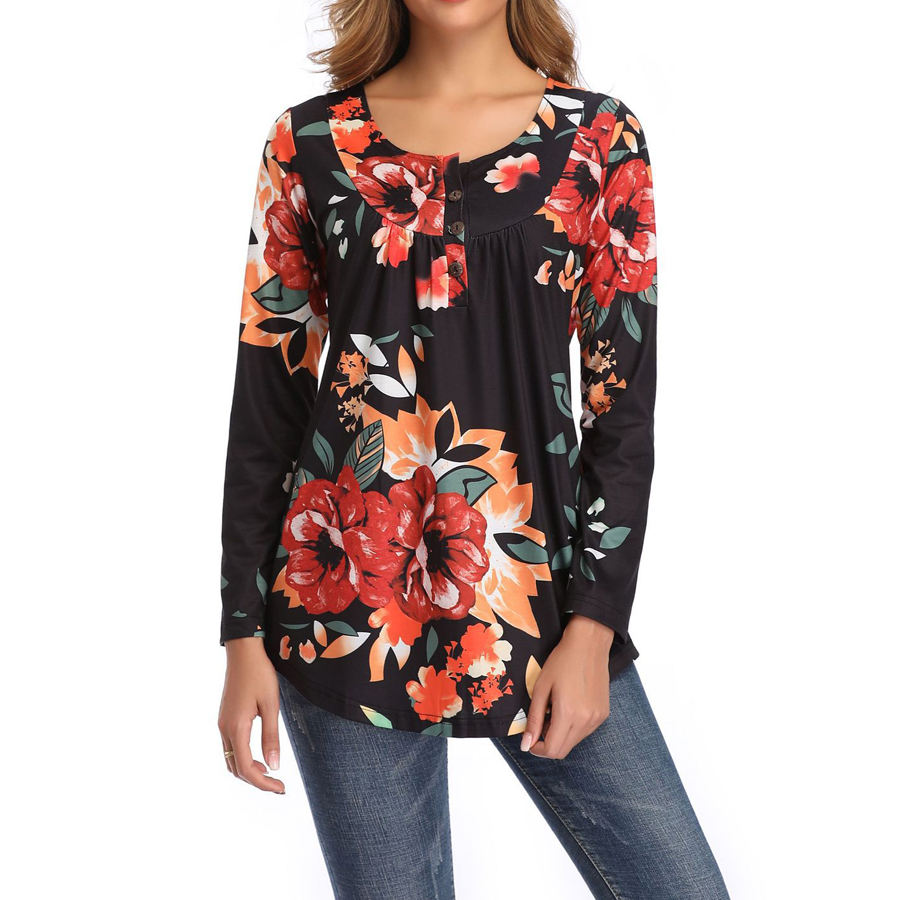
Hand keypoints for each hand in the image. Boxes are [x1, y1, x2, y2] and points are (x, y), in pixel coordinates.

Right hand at [218, 637, 285, 792]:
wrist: (243, 652)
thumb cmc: (260, 674)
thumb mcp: (271, 705)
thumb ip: (271, 736)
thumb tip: (274, 766)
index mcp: (236, 728)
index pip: (247, 769)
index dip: (263, 783)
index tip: (282, 788)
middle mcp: (224, 729)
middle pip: (236, 769)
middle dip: (257, 781)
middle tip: (279, 785)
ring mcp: (222, 724)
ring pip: (231, 760)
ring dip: (248, 771)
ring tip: (270, 773)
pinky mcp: (224, 718)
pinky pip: (230, 748)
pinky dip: (243, 758)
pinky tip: (259, 755)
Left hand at [520, 615, 613, 758]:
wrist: (589, 644)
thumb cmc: (562, 661)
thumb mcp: (541, 688)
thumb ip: (534, 719)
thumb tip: (525, 745)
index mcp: (568, 714)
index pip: (552, 750)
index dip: (537, 749)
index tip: (529, 739)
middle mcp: (586, 721)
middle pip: (563, 750)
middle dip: (547, 743)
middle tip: (541, 721)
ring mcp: (597, 718)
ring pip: (574, 742)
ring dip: (560, 735)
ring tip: (554, 710)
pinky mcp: (604, 714)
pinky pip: (585, 732)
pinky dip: (573, 728)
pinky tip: (568, 708)